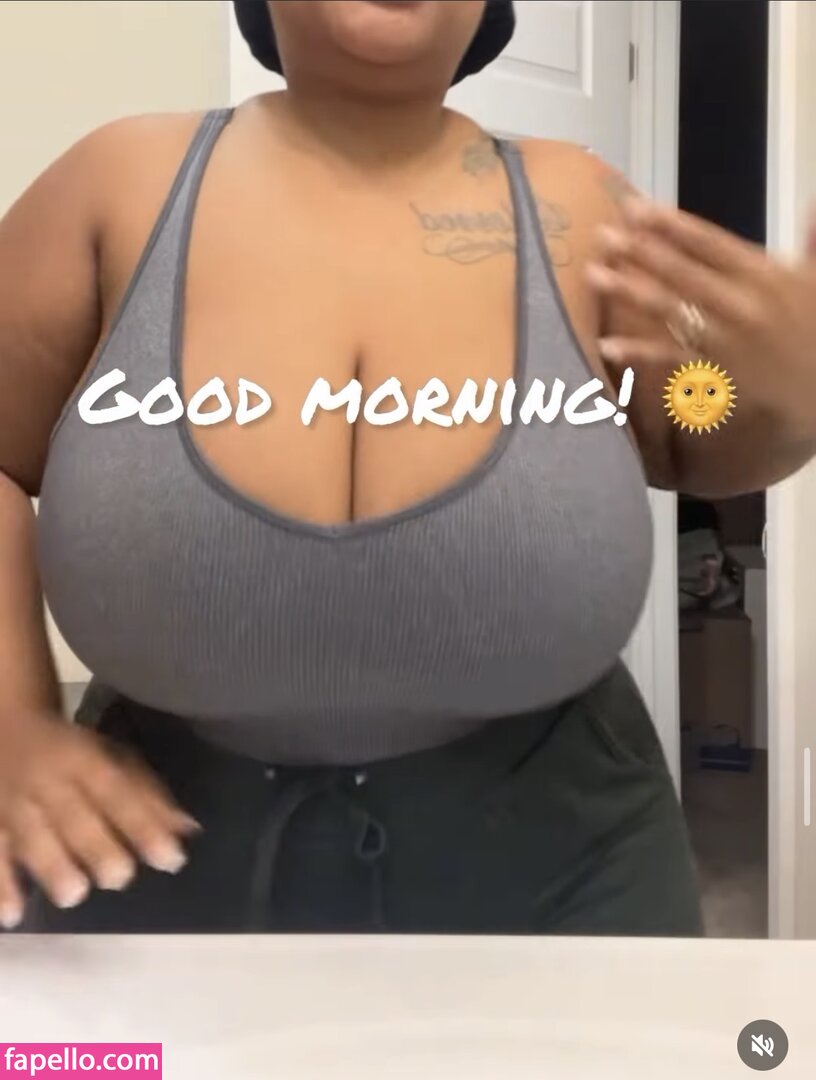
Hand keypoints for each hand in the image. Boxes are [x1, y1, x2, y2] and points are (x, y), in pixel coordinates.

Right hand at [0, 710, 199, 928]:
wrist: (1, 724)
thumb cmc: (70, 750)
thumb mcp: (109, 756)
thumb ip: (147, 795)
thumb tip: (187, 831)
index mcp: (84, 760)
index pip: (118, 793)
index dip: (143, 825)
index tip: (170, 859)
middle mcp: (48, 781)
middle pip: (73, 815)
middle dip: (96, 846)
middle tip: (119, 877)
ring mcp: (11, 804)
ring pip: (31, 836)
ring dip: (51, 865)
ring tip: (73, 894)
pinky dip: (1, 885)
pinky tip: (12, 915)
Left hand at [586, 198, 815, 442]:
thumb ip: (813, 244)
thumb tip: (813, 209)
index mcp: (765, 275)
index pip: (710, 242)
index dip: (671, 224)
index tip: (635, 207)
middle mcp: (742, 304)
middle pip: (682, 272)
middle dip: (640, 251)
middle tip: (602, 234)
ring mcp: (724, 339)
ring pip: (670, 311)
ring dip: (629, 291)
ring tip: (593, 274)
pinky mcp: (713, 371)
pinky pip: (670, 359)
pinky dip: (638, 352)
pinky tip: (607, 344)